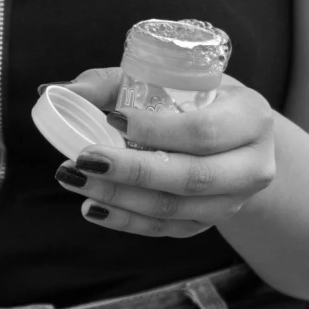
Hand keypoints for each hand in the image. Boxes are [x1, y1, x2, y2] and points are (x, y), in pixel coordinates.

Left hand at [52, 69, 275, 238]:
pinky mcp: (210, 223)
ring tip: (75, 179)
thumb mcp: (174, 79)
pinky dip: (127, 220)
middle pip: (191, 176)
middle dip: (131, 171)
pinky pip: (167, 229)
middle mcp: (253, 164)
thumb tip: (55, 91)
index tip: (113, 120)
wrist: (239, 139)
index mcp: (251, 116)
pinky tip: (93, 207)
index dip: (157, 130)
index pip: (204, 130)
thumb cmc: (200, 98)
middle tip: (82, 159)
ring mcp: (234, 201)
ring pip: (176, 208)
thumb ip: (115, 82)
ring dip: (120, 198)